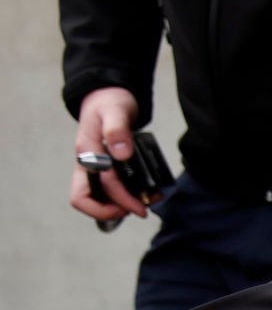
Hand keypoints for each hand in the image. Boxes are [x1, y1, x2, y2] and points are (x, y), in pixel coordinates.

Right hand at [70, 86, 148, 222]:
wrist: (107, 98)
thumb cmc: (109, 104)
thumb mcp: (116, 111)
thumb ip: (117, 130)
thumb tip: (121, 154)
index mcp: (86, 153)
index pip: (97, 188)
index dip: (119, 202)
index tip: (140, 208)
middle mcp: (86, 164)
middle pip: (86, 200)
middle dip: (114, 211)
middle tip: (141, 209)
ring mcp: (93, 169)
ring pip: (96, 199)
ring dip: (119, 206)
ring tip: (146, 201)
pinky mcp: (103, 170)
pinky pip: (108, 191)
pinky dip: (123, 198)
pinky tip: (144, 193)